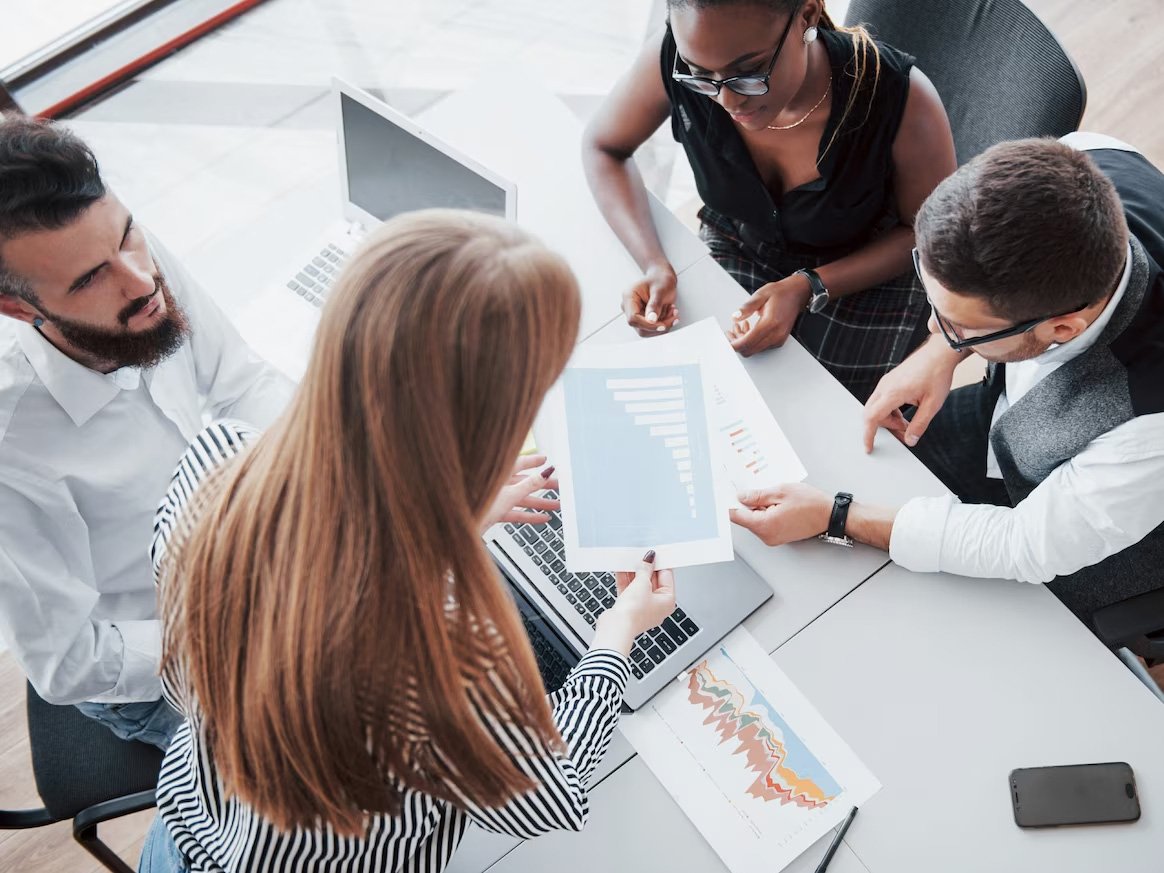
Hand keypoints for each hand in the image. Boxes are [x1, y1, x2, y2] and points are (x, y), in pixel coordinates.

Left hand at [480, 454, 558, 532]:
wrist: (460, 528)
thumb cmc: (476, 506)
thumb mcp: (510, 494)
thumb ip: (530, 484)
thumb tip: (546, 472)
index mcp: (497, 472)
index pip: (519, 463)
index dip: (534, 461)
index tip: (544, 460)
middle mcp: (496, 484)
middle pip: (523, 482)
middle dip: (542, 485)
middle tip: (557, 485)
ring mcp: (494, 499)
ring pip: (521, 499)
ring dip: (539, 503)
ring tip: (555, 505)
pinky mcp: (494, 512)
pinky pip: (514, 512)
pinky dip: (528, 515)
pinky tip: (541, 518)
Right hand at [593, 551, 675, 654]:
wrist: (616, 627)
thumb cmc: (634, 613)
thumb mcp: (642, 584)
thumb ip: (645, 569)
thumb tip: (649, 559)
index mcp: (667, 601)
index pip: (666, 577)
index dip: (660, 563)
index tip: (654, 553)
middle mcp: (656, 605)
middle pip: (652, 580)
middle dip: (645, 568)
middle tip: (640, 555)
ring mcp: (642, 607)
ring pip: (639, 585)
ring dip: (634, 573)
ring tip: (629, 560)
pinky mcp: (629, 607)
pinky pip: (629, 590)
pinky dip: (625, 580)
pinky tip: (621, 569)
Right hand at [623, 262, 678, 336]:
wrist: (662, 279)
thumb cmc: (660, 280)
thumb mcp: (660, 290)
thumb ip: (654, 305)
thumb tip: (651, 320)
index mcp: (629, 297)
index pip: (633, 318)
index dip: (647, 324)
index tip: (663, 325)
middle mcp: (629, 307)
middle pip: (640, 327)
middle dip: (659, 324)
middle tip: (674, 314)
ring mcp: (635, 314)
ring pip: (646, 330)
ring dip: (663, 324)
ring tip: (673, 310)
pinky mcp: (642, 319)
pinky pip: (652, 328)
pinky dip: (663, 323)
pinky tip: (670, 312)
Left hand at [727, 273, 811, 355]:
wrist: (798, 294)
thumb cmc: (780, 293)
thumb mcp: (761, 295)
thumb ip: (747, 307)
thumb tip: (735, 317)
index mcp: (770, 323)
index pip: (747, 342)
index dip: (733, 343)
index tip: (725, 336)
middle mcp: (776, 335)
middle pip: (749, 350)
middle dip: (736, 342)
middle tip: (731, 329)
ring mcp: (778, 339)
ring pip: (753, 349)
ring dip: (743, 341)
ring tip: (740, 325)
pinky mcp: (779, 340)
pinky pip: (760, 347)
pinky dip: (751, 340)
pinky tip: (749, 328)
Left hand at [728, 483, 832, 546]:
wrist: (830, 515)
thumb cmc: (811, 504)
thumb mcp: (780, 491)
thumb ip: (757, 495)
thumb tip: (741, 496)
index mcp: (764, 525)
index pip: (736, 515)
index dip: (730, 502)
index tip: (726, 493)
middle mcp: (766, 536)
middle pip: (745, 518)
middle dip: (746, 503)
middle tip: (752, 487)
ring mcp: (773, 538)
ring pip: (755, 520)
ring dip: (758, 507)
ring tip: (772, 495)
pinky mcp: (778, 536)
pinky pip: (765, 523)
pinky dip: (766, 512)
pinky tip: (776, 502)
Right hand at [862, 334, 963, 452]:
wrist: (939, 353)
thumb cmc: (937, 374)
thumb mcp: (932, 404)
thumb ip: (920, 424)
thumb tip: (910, 440)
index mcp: (893, 393)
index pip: (872, 418)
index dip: (868, 435)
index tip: (869, 447)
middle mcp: (885, 387)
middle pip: (872, 414)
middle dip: (884, 427)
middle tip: (902, 433)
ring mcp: (886, 382)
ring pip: (877, 407)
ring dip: (888, 418)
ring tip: (907, 423)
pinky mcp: (890, 381)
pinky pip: (882, 400)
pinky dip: (889, 410)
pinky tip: (904, 413)